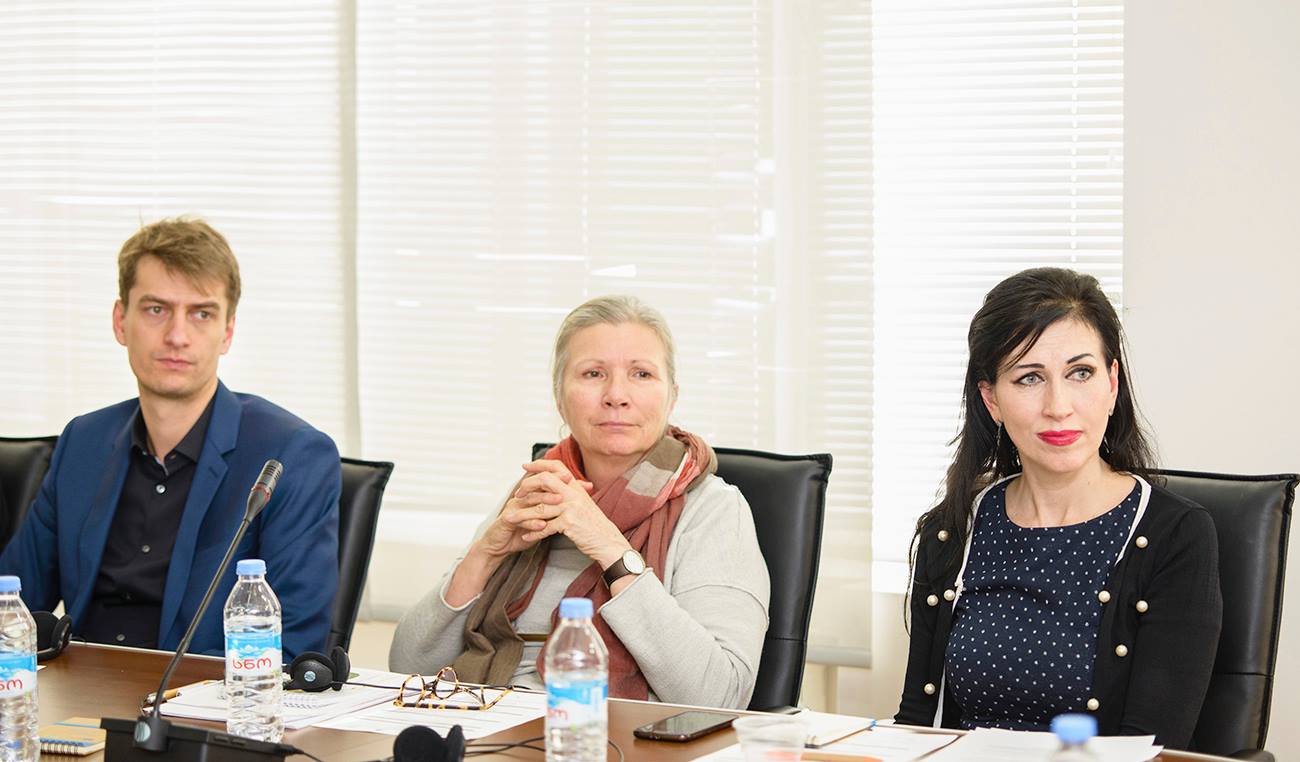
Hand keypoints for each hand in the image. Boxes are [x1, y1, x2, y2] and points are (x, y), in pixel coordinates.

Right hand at [447, 465, 596, 605]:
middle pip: (537, 487)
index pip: (543, 482)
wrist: (500, 545)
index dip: (557, 478)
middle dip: (554, 485)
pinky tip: (542, 525)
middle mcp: (520, 498)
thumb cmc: (521, 530)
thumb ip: (557, 507)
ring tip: (560, 503)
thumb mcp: (542, 518)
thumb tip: (578, 496)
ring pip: (530, 501)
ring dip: (545, 501)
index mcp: (528, 495)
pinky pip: (520, 520)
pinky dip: (532, 523)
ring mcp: (513, 508)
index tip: (574, 478)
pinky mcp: (506, 521)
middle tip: (569, 483)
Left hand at [511, 460, 631, 568]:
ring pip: (540, 507)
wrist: (607, 540)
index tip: (525, 466)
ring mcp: (571, 508)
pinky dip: (533, 533)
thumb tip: (557, 483)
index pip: (557, 467)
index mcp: (576, 487)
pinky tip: (525, 537)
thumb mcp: (583, 503)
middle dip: (527, 486)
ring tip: (510, 518)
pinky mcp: (569, 523)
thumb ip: (570, 492)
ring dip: (522, 514)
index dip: (539, 464)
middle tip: (517, 495)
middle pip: (545, 480)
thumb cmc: (594, 524)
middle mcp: (573, 493)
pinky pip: (545, 527)